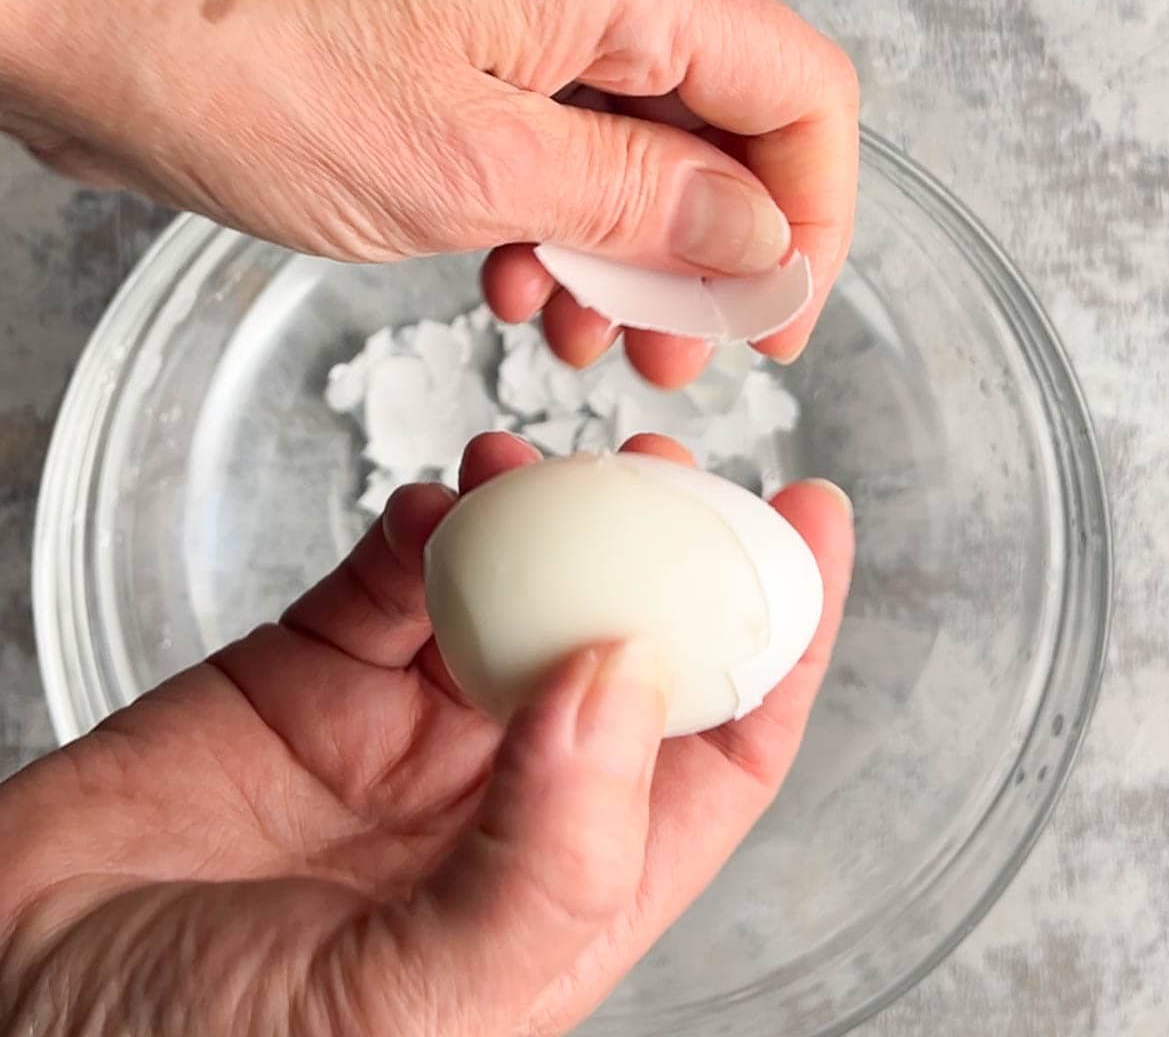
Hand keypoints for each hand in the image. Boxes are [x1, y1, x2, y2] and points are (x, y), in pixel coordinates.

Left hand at [0, 0, 857, 385]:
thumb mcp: (467, 171)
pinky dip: (552, 197)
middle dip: (705, 247)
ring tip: (568, 330)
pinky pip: (552, 109)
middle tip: (660, 356)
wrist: (75, 5)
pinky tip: (505, 268)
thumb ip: (640, 203)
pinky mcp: (456, 6)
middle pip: (721, 106)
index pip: (801, 87)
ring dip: (622, 236)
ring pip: (634, 118)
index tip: (773, 325)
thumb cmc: (239, 66)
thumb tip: (760, 237)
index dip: (812, 219)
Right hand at [0, 434, 853, 1035]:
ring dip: (540, 515)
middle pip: (622, 648)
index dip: (780, 643)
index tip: (814, 520)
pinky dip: (424, 519)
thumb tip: (630, 679)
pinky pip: (392, 572)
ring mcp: (400, 736)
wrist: (7, 1005)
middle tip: (666, 458)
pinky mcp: (306, 676)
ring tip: (532, 463)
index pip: (715, 759)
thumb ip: (544, 856)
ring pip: (513, 587)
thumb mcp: (411, 1001)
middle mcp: (495, 808)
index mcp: (555, 899)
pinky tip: (428, 503)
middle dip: (661, 549)